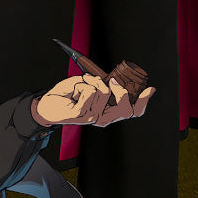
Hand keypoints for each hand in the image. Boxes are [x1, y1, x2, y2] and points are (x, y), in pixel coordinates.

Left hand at [31, 74, 154, 128]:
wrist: (47, 104)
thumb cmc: (69, 95)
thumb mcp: (92, 87)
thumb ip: (104, 85)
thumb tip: (117, 79)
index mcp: (108, 112)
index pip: (132, 112)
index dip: (144, 102)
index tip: (150, 89)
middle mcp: (103, 118)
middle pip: (125, 110)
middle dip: (122, 92)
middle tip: (111, 80)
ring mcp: (92, 118)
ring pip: (104, 92)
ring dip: (92, 80)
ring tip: (82, 84)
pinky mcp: (81, 115)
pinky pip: (90, 92)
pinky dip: (82, 84)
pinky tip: (74, 91)